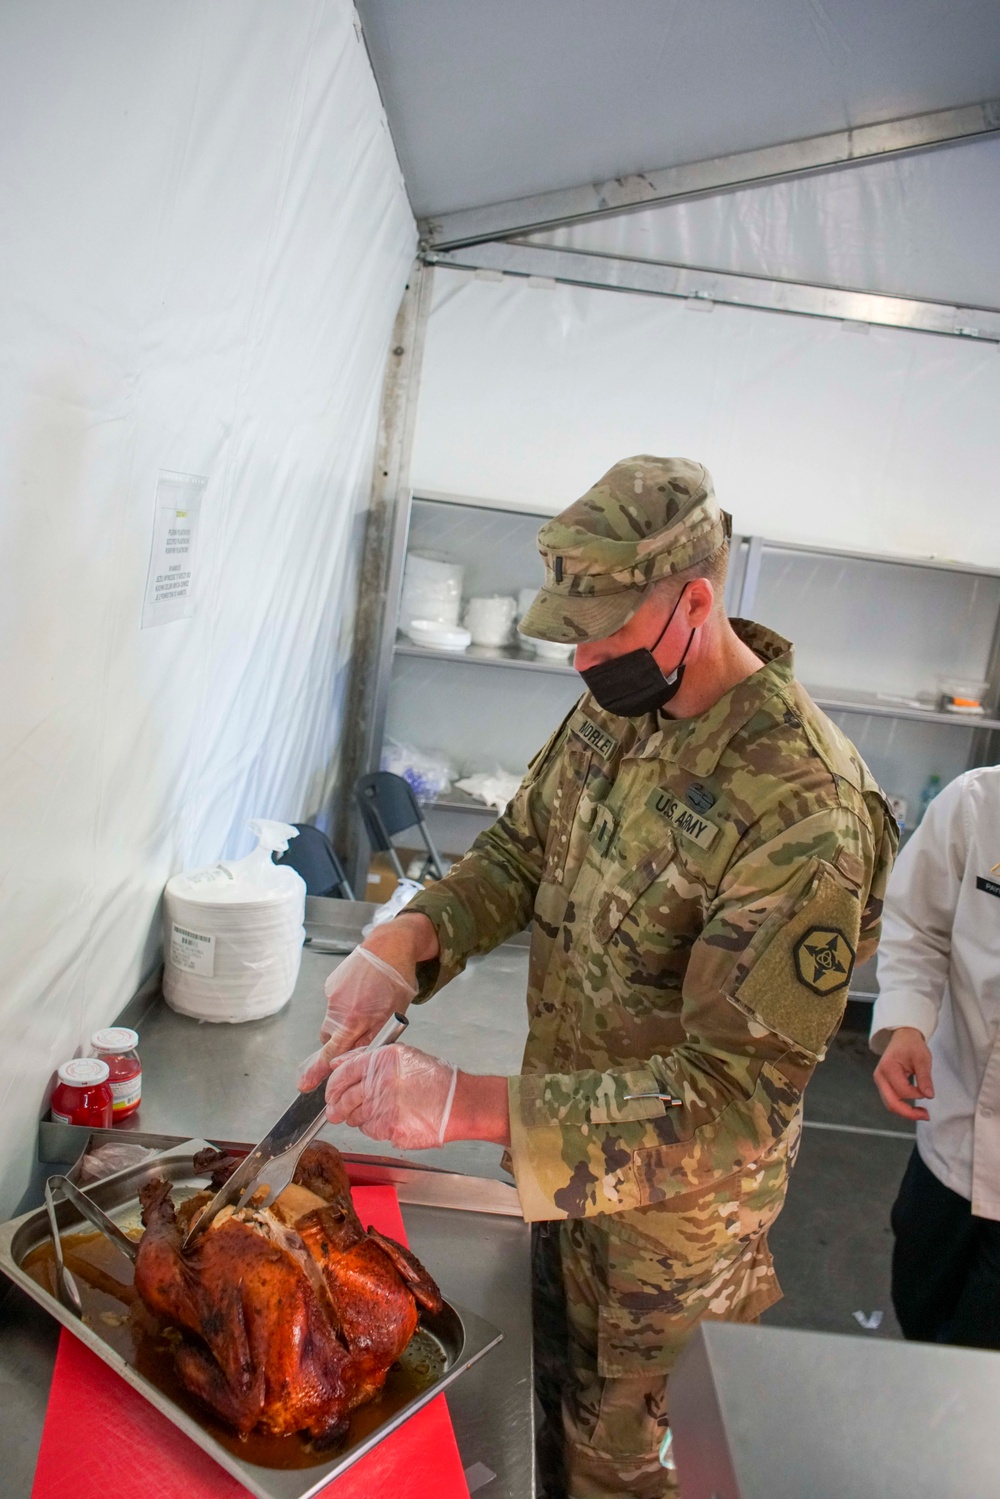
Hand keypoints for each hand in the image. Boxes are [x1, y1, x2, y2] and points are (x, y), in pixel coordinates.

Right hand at [304, 913, 439, 1078]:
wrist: (390, 945)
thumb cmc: (398, 979)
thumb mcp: (394, 1014)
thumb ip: (374, 1036)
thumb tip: (358, 1055)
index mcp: (357, 1019)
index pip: (332, 1052)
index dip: (318, 1070)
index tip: (305, 1083)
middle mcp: (340, 1009)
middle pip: (329, 1039)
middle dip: (339, 1042)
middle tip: (359, 1030)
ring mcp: (333, 995)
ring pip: (332, 1022)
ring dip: (344, 1022)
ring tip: (367, 1005)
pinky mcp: (330, 985)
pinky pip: (334, 1004)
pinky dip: (344, 1004)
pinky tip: (362, 993)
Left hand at [324, 1043, 457, 1150]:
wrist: (459, 1103)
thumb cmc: (434, 1080)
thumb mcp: (402, 1056)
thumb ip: (367, 1057)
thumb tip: (337, 1064)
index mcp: (382, 1060)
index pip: (342, 1074)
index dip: (332, 1086)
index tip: (331, 1093)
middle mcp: (380, 1081)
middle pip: (344, 1099)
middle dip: (337, 1108)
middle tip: (337, 1111)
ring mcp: (384, 1106)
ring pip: (355, 1117)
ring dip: (357, 1118)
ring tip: (373, 1113)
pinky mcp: (389, 1127)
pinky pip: (370, 1130)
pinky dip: (374, 1128)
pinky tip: (388, 1120)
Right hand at [873, 1026, 934, 1121]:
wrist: (903, 1036)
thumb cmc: (912, 1045)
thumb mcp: (922, 1058)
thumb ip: (925, 1078)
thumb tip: (929, 1096)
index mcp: (888, 1068)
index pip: (903, 1091)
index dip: (917, 1094)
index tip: (928, 1090)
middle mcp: (880, 1077)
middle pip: (891, 1103)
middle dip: (909, 1113)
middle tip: (926, 1116)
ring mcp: (880, 1081)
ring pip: (890, 1104)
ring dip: (906, 1112)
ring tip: (922, 1113)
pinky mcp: (883, 1084)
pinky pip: (891, 1100)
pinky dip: (903, 1106)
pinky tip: (914, 1107)